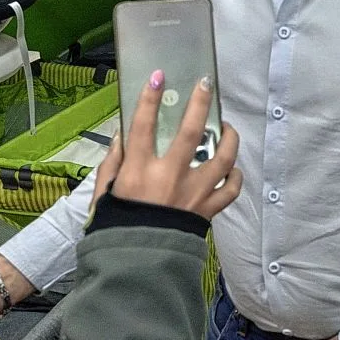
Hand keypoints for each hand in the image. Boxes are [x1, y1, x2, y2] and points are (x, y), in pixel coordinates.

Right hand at [94, 70, 241, 219]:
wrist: (136, 263)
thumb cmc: (117, 224)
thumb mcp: (104, 193)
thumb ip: (113, 162)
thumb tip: (124, 134)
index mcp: (138, 171)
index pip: (143, 126)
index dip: (149, 99)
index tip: (157, 77)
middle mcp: (169, 177)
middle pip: (189, 132)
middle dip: (199, 104)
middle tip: (204, 85)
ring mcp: (193, 192)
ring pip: (221, 157)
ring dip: (228, 138)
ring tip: (227, 127)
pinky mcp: (207, 208)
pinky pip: (230, 189)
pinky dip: (235, 176)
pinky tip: (232, 168)